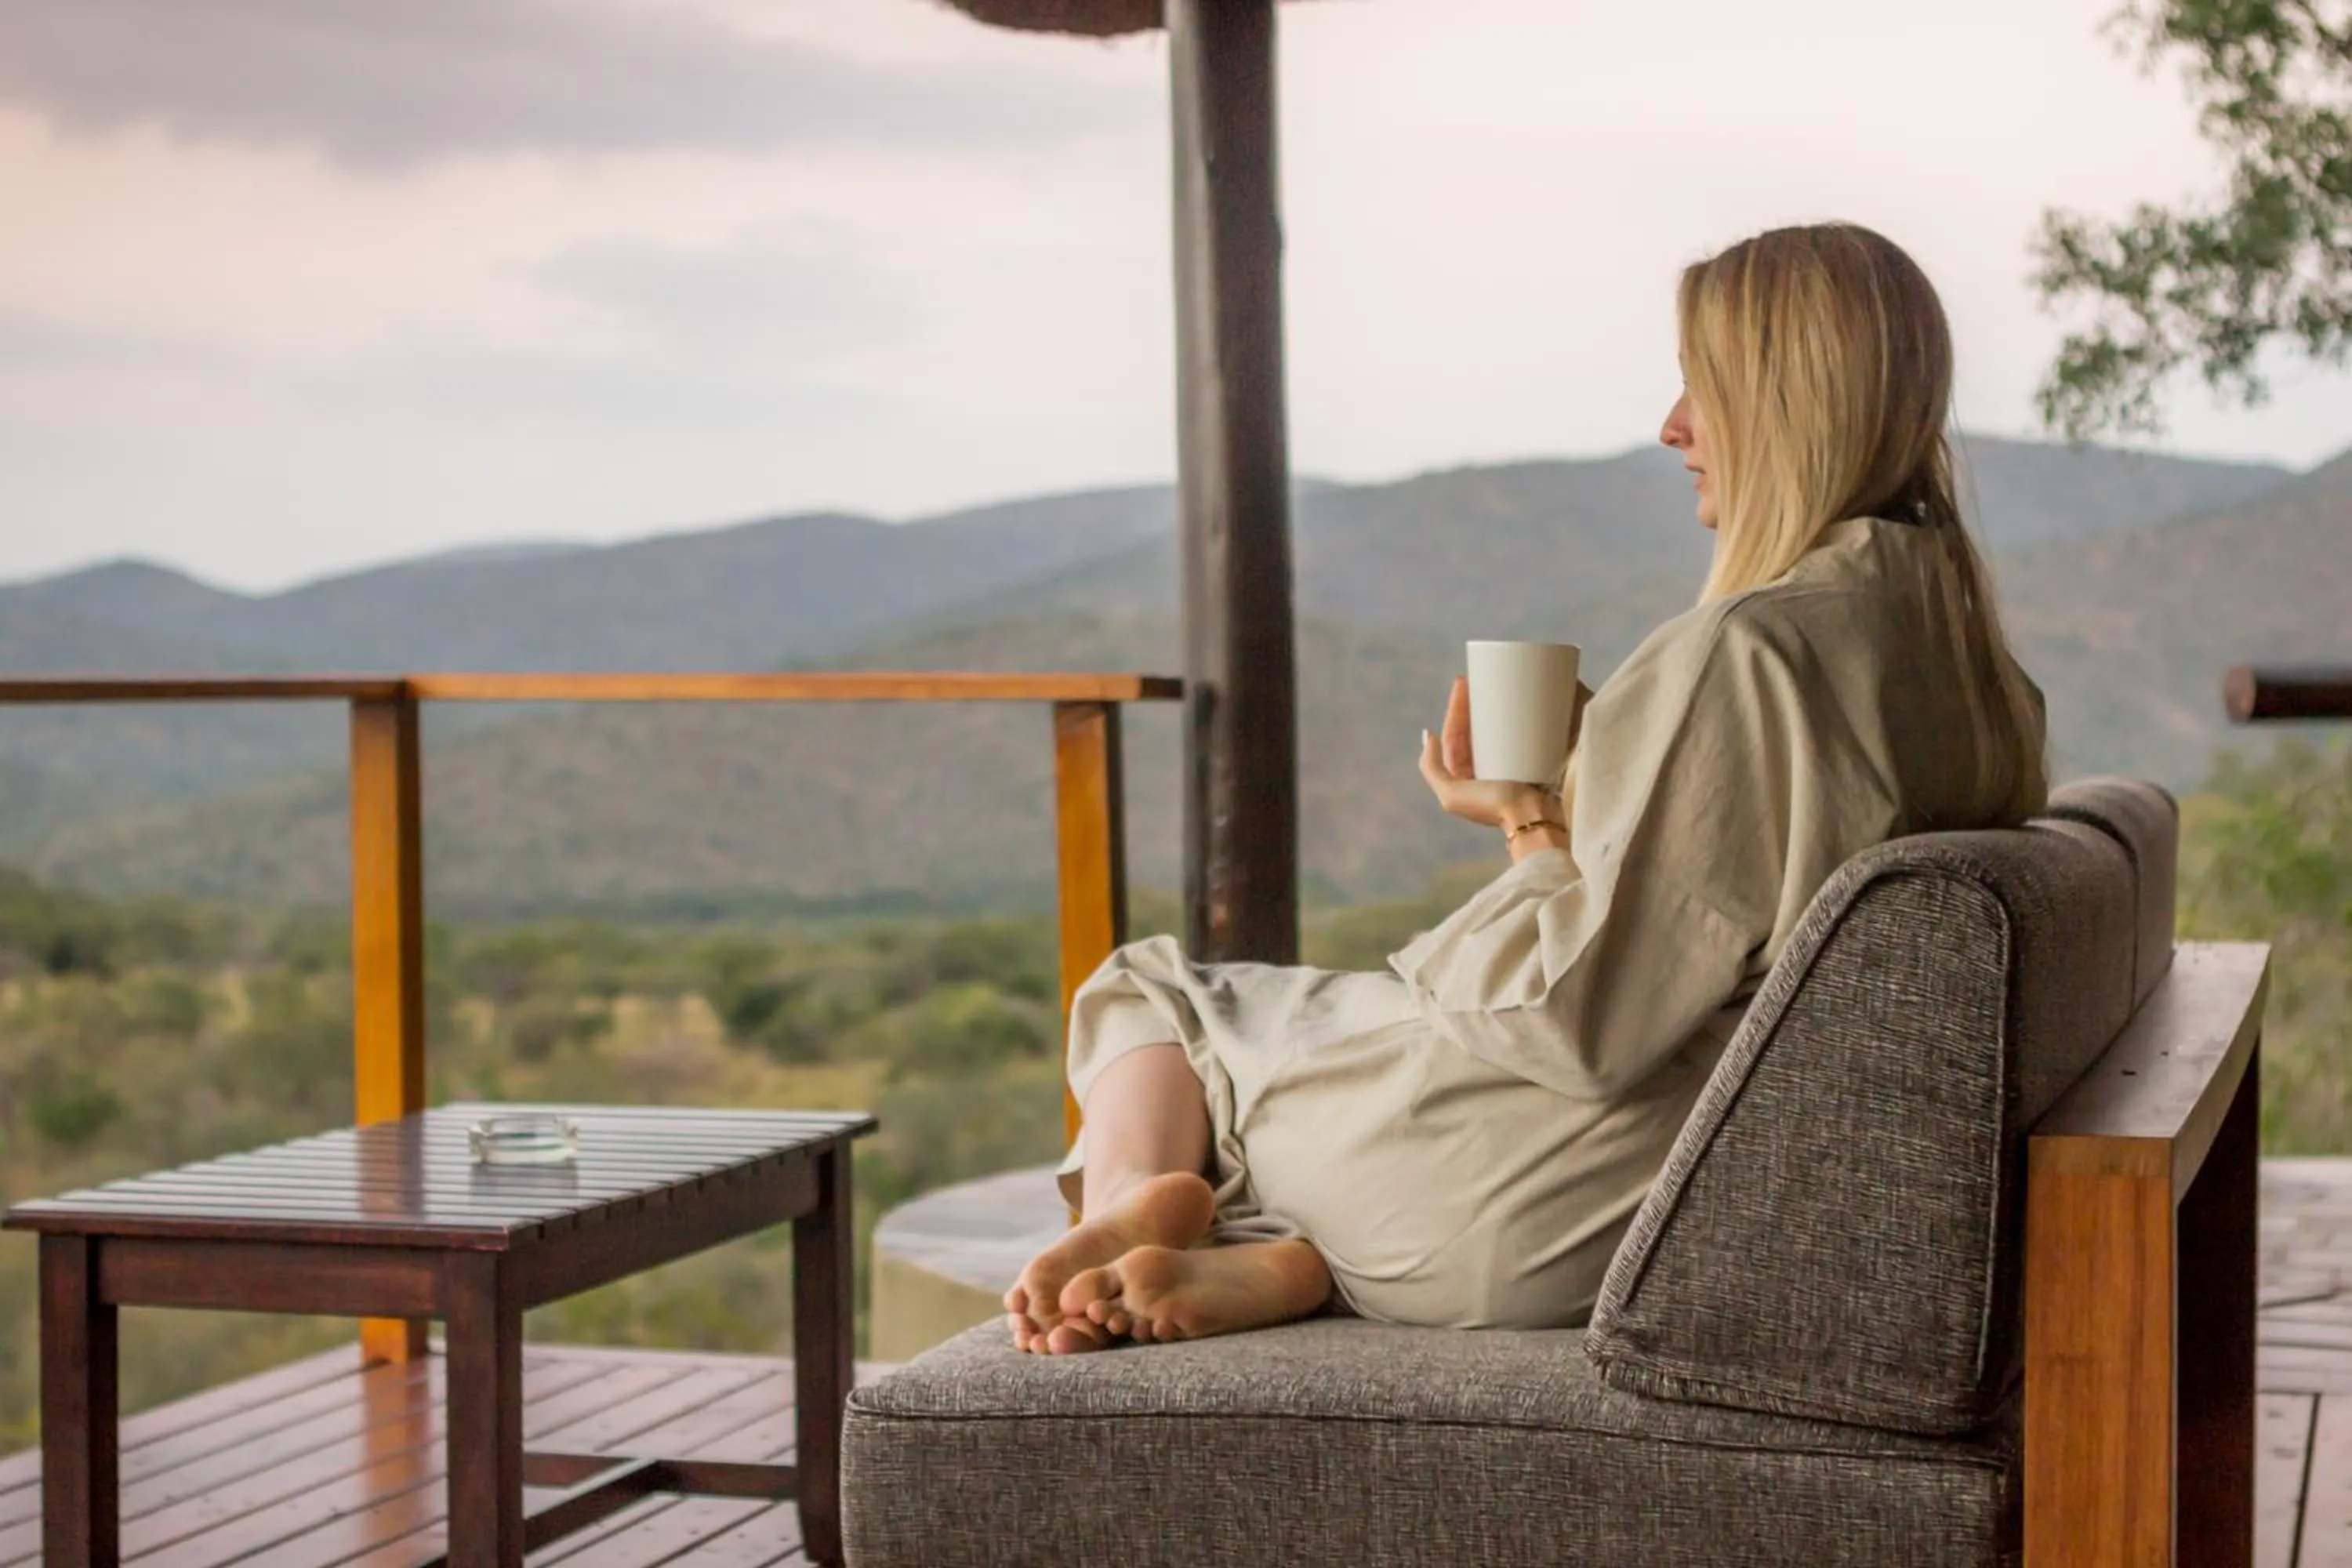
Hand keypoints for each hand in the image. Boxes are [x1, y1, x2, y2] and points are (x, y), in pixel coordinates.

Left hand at [1418, 675, 1561, 828]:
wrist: (1534, 819)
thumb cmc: (1493, 807)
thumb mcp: (1451, 794)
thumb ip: (1432, 770)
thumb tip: (1428, 735)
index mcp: (1463, 776)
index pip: (1454, 734)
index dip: (1454, 708)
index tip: (1462, 683)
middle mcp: (1482, 770)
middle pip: (1473, 728)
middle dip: (1472, 702)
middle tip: (1477, 677)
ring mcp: (1505, 766)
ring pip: (1493, 730)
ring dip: (1491, 708)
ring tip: (1495, 683)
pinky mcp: (1528, 762)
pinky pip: (1516, 735)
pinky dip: (1514, 718)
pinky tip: (1519, 702)